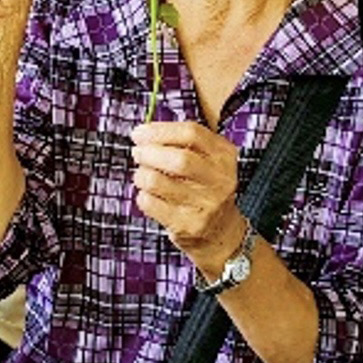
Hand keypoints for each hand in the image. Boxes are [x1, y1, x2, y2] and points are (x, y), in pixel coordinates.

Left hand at [131, 121, 242, 273]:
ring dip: (142, 174)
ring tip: (142, 175)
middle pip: (178, 158)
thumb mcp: (207, 161)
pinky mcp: (188, 225)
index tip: (139, 133)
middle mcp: (219, 180)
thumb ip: (182, 143)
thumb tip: (144, 133)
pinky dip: (142, 196)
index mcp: (224, 156)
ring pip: (158, 181)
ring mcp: (205, 204)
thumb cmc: (204, 188)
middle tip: (137, 153)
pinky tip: (148, 195)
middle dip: (149, 152)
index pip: (192, 133)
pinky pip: (151, 203)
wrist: (220, 232)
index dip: (160, 130)